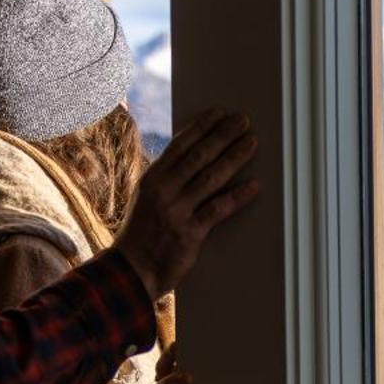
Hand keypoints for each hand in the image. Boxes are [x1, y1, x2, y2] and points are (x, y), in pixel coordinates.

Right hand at [115, 108, 259, 299]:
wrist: (130, 272)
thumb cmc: (143, 233)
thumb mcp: (147, 199)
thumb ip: (168, 178)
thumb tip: (192, 154)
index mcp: (152, 179)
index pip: (180, 145)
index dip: (201, 126)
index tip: (220, 112)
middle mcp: (163, 190)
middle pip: (199, 156)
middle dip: (223, 135)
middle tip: (243, 120)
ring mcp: (176, 211)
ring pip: (211, 177)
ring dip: (234, 158)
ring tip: (252, 143)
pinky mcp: (189, 233)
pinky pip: (218, 209)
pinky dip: (238, 196)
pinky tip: (254, 185)